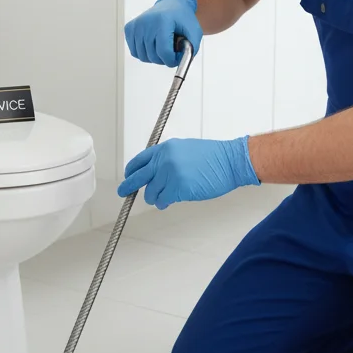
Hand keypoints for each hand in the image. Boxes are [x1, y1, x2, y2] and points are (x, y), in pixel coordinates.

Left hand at [117, 136, 258, 208]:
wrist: (229, 161)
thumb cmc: (213, 157)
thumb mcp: (184, 149)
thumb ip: (167, 159)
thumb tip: (154, 173)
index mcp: (165, 148)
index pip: (139, 160)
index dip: (131, 171)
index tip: (128, 176)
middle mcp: (164, 160)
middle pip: (137, 177)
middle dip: (128, 186)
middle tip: (123, 192)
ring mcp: (170, 174)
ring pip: (150, 193)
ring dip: (155, 198)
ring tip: (163, 198)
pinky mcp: (178, 188)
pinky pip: (163, 201)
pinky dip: (164, 203)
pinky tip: (169, 202)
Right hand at [124, 0, 201, 66]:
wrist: (171, 6)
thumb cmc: (182, 19)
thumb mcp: (194, 33)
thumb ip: (190, 50)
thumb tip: (179, 64)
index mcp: (163, 21)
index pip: (164, 51)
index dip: (172, 60)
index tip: (177, 57)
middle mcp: (146, 22)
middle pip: (153, 56)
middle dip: (164, 59)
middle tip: (172, 50)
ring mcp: (136, 25)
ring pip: (143, 57)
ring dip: (154, 57)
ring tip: (162, 45)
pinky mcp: (129, 28)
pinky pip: (135, 52)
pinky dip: (145, 53)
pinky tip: (153, 44)